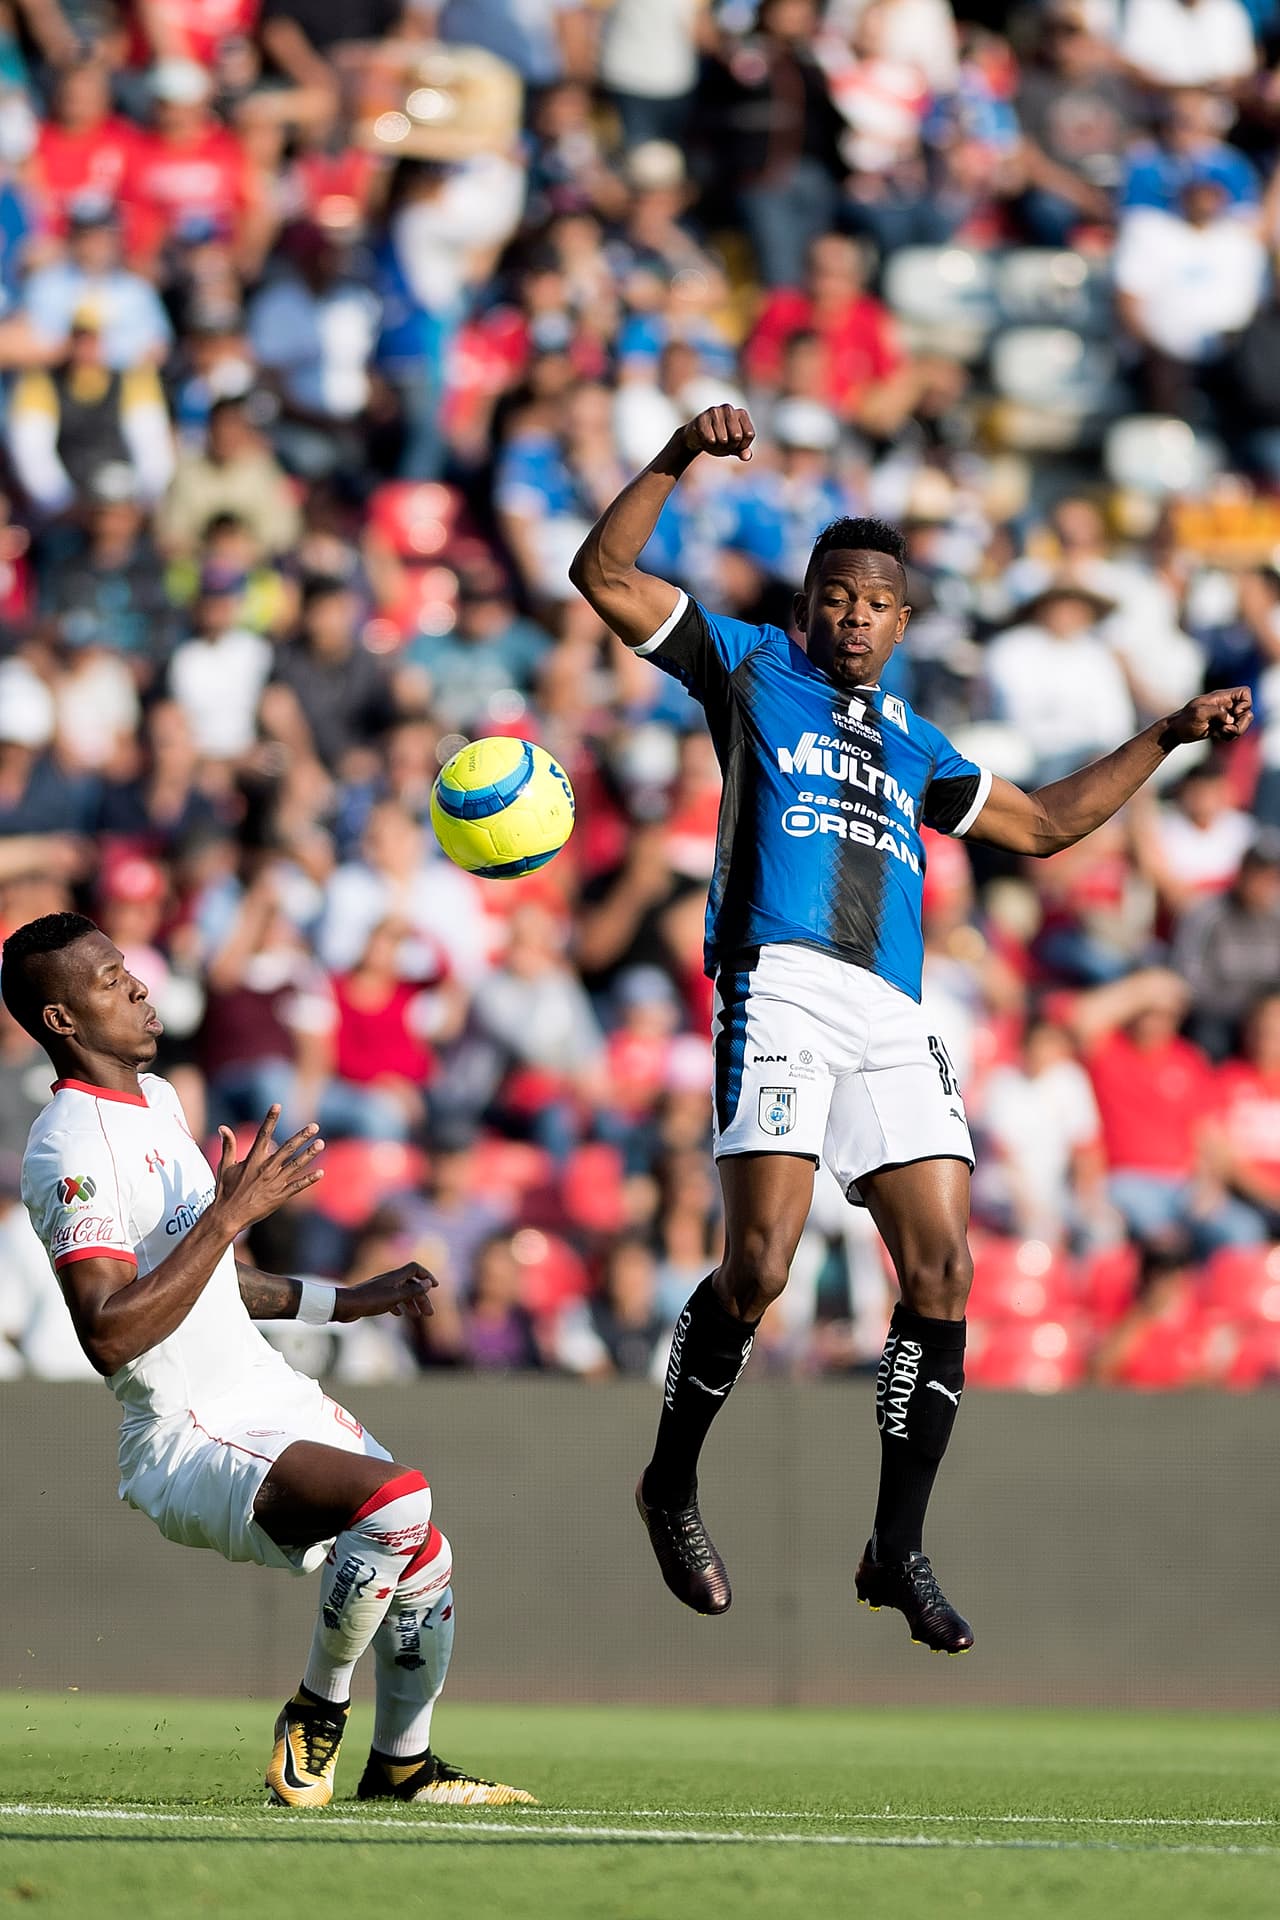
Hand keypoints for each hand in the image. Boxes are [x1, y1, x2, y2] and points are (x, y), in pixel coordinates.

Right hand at [214, 1106, 324, 1234]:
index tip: (277, 1105)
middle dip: (302, 1136)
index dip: (270, 1119)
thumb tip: (223, 1127)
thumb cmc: (225, 1190)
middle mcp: (266, 1169)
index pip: (263, 1134)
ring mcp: (275, 1183)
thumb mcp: (225, 1166)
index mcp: (253, 1160)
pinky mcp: (280, 1196)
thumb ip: (228, 1146)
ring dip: (310, 1154)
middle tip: (314, 1126)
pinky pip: (298, 1186)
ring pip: (296, 1165)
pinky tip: (321, 1173)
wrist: (228, 1216)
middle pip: (287, 1148)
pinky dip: (309, 1179)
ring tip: (321, 1143)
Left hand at [333, 1263, 436, 1322]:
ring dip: (412, 1303)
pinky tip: (399, 1314)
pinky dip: (398, 1306)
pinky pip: (391, 1299)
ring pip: (402, 1293)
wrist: (345, 1306)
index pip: (415, 1268)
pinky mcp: (374, 1297)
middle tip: (429, 1313)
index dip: (427, 1275)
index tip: (435, 1286)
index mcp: (395, 1276)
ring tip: (418, 1315)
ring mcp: (382, 1288)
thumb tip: (428, 1283)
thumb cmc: (369, 1300)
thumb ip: (413, 1290)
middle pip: (411, 1284)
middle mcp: (389, 1280)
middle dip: (422, 1297)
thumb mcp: (395, 1297)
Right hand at [681, 405, 754, 462]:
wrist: (699, 437)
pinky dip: (709, 444)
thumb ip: (743, 451)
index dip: (742, 445)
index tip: (736, 444)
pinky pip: (710, 439)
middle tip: (724, 443)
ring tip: (715, 440)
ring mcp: (715, 411)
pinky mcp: (702, 418)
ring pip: (723, 439)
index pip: (749, 434)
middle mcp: (729, 409)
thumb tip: (746, 457)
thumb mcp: (734, 447)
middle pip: (737, 436)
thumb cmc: (721, 439)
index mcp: (741, 413)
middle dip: (731, 445)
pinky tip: (707, 439)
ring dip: (719, 446)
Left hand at [1158, 687, 1252, 749]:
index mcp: (1221, 697)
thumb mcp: (1199, 713)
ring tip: (1221, 732)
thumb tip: (1230, 719)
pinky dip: (1229, 736)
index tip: (1234, 713)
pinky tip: (1217, 735)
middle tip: (1227, 729)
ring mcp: (1224, 716)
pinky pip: (1234, 732)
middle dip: (1242, 723)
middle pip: (1247, 711)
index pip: (1245, 693)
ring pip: (1242, 723)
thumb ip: (1216, 712)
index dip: (1245, 704)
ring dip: (1235, 731)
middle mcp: (1225, 705)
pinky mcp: (1221, 727)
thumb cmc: (1184, 720)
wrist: (1175, 732)